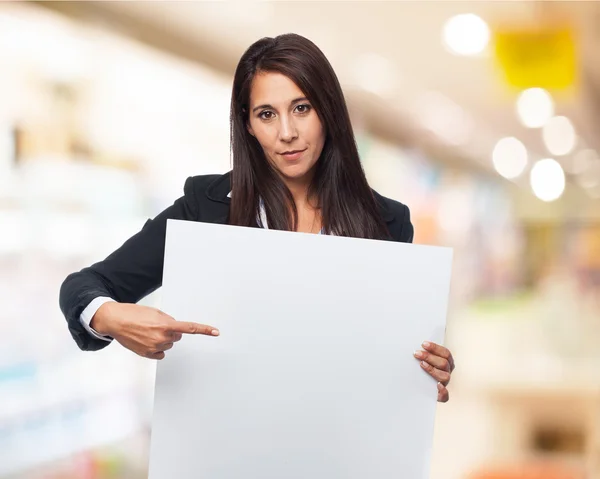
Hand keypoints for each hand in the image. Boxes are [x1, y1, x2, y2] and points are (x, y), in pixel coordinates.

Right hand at [91, 302, 218, 359]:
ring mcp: (154, 348)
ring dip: (162, 339)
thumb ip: (168, 320)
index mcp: (165, 325)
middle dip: (171, 331)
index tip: (215, 332)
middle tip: (156, 325)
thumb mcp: (155, 312)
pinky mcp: (147, 354)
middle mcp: (162, 338)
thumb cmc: (134, 314)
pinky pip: (161, 353)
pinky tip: (146, 341)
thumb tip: (175, 328)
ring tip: (147, 332)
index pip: (189, 328)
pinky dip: (156, 348)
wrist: (115, 320)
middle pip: (177, 337)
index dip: (204, 330)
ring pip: (168, 345)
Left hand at [414, 341, 454, 402]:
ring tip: (421, 364)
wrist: (417, 388)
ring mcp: (444, 383)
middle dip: (429, 357)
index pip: (445, 353)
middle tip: (416, 353)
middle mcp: (447, 372)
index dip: (435, 348)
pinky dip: (442, 391)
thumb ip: (423, 353)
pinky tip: (437, 385)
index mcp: (446, 362)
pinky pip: (445, 395)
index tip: (423, 344)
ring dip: (433, 370)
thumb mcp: (423, 359)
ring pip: (445, 376)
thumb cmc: (420, 370)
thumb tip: (414, 345)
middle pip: (444, 363)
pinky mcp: (441, 396)